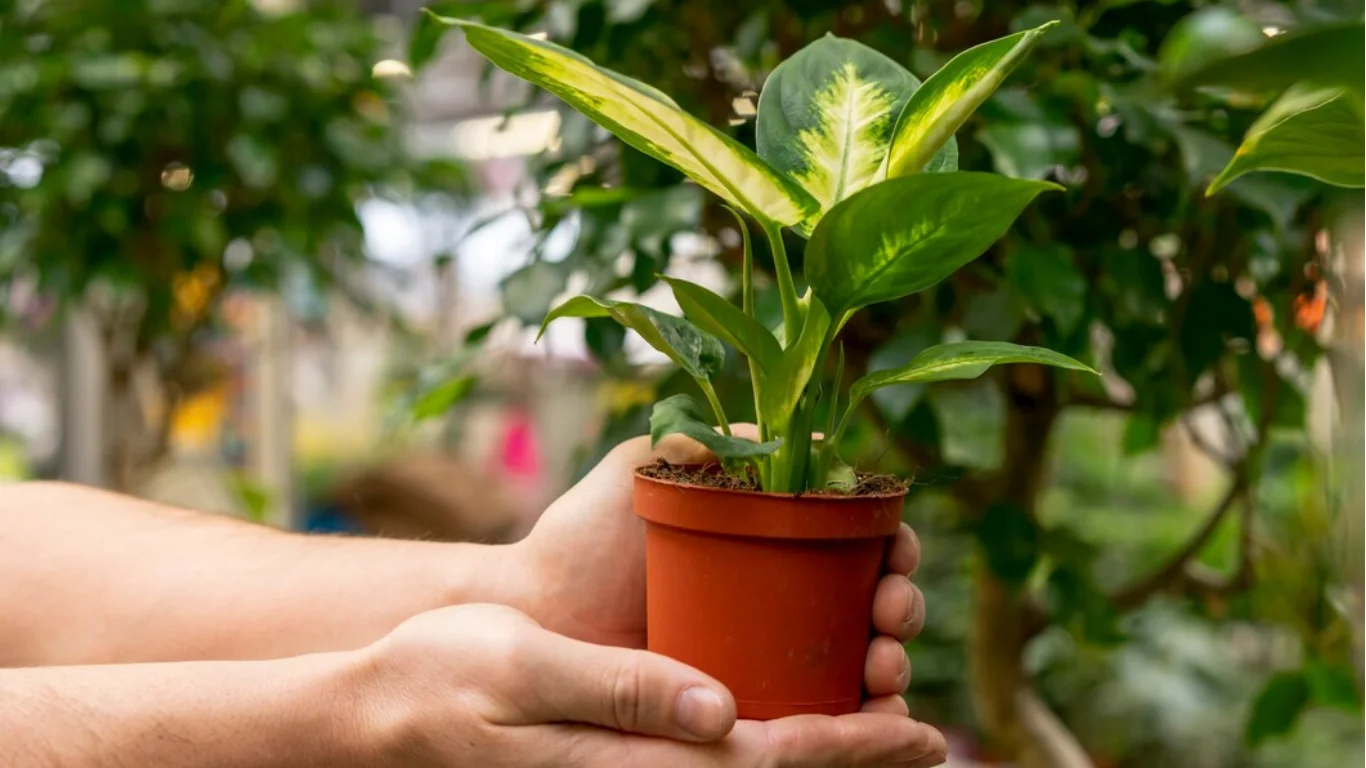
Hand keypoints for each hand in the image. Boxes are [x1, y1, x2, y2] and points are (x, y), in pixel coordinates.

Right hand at [350, 603, 945, 766]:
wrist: (384, 715)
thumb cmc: (443, 680)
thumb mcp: (523, 666)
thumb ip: (619, 688)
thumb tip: (717, 710)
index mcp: (632, 760)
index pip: (765, 762)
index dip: (849, 749)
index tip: (916, 733)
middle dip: (854, 756)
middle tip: (928, 735)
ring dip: (820, 750)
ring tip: (882, 715)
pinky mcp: (622, 755)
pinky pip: (712, 755)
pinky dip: (771, 738)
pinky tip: (794, 711)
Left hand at [509, 426, 929, 714]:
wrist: (538, 612)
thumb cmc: (585, 535)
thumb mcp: (645, 468)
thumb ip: (705, 439)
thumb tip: (789, 431)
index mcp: (769, 532)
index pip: (855, 535)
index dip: (891, 543)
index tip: (895, 551)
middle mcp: (780, 590)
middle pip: (872, 598)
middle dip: (901, 606)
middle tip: (889, 613)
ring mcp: (768, 650)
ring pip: (861, 659)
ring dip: (894, 662)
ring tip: (884, 667)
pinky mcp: (748, 702)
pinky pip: (824, 714)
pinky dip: (865, 718)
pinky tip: (876, 714)